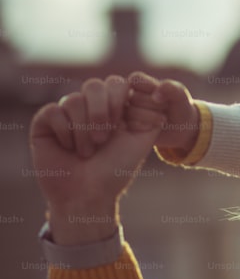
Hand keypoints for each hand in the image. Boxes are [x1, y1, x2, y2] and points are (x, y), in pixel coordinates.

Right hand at [29, 75, 161, 243]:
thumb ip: (152, 114)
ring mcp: (67, 113)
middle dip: (101, 112)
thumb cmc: (116, 170)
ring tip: (87, 152)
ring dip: (84, 130)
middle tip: (104, 139)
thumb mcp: (143, 141)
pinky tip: (68, 148)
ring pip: (73, 99)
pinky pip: (53, 111)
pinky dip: (65, 132)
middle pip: (94, 86)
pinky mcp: (45, 122)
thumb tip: (154, 91)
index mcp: (114, 108)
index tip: (124, 122)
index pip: (117, 83)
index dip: (119, 98)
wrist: (88, 195)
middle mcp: (90, 107)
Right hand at [125, 71, 199, 151]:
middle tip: (165, 109)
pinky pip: (127, 125)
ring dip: (148, 117)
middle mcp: (129, 94)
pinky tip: (152, 128)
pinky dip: (142, 126)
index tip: (163, 97)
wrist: (180, 129)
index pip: (136, 79)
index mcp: (140, 82)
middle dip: (153, 105)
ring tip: (162, 119)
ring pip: (128, 112)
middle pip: (133, 97)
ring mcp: (125, 110)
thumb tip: (155, 95)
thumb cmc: (180, 108)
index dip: (150, 89)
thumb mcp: (180, 97)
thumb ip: (172, 89)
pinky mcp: (125, 126)